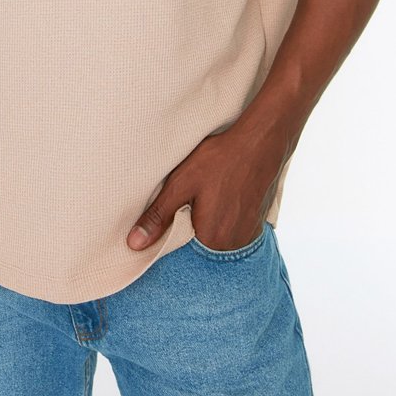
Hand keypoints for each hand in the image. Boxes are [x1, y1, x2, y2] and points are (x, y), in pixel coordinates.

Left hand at [126, 123, 285, 251]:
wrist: (261, 142)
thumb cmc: (221, 159)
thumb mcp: (182, 183)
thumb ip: (158, 216)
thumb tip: (134, 244)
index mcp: (211, 240)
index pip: (180, 253)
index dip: (169, 238)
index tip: (166, 222)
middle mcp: (232, 246)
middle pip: (199, 248)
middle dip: (188, 232)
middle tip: (190, 204)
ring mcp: (247, 238)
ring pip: (216, 241)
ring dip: (207, 228)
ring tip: (206, 201)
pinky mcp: (256, 226)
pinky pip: (232, 234)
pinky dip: (223, 223)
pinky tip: (221, 202)